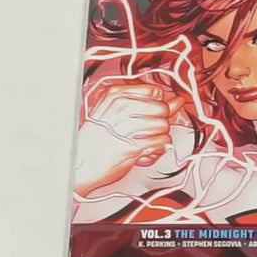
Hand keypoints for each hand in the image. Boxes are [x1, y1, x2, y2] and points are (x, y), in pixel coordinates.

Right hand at [73, 81, 186, 196]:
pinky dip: (157, 150)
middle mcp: (121, 107)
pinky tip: (144, 151)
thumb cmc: (97, 140)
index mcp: (115, 95)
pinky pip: (162, 142)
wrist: (80, 164)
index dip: (157, 104)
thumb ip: (149, 105)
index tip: (150, 113)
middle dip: (160, 121)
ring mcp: (127, 126)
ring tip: (143, 142)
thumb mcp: (117, 114)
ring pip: (164, 126)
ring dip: (158, 137)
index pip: (155, 91)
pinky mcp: (134, 146)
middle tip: (145, 131)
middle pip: (163, 108)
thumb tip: (177, 101)